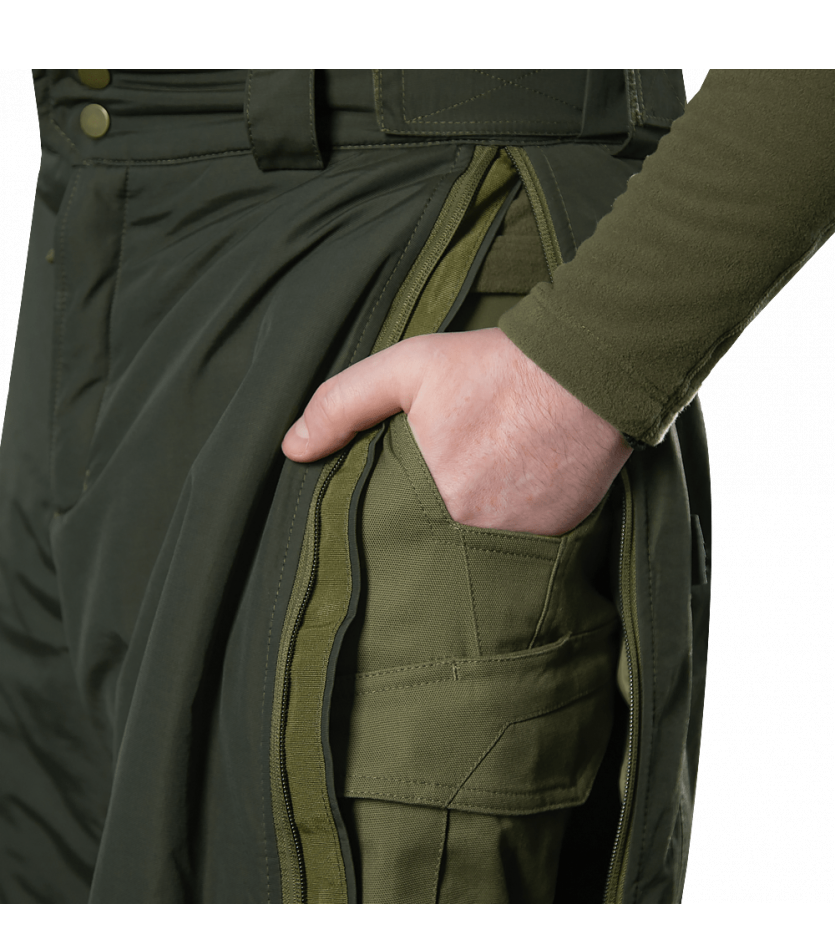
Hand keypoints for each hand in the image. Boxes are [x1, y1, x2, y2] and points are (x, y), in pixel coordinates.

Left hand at [281, 327, 631, 535]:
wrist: (588, 370)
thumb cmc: (496, 367)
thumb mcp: (408, 367)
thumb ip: (343, 404)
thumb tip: (292, 448)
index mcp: (428, 497)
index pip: (384, 538)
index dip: (378, 533)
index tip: (377, 523)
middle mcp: (472, 533)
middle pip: (429, 555)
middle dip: (418, 546)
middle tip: (419, 525)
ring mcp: (519, 542)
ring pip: (475, 561)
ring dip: (463, 548)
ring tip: (462, 520)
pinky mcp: (558, 539)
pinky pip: (520, 553)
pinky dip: (507, 540)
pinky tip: (504, 510)